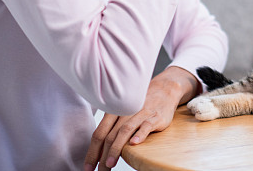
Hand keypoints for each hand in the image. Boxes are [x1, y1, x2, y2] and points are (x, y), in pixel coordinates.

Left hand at [84, 67, 198, 169]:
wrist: (164, 90)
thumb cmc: (140, 106)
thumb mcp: (123, 113)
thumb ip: (112, 129)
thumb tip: (99, 152)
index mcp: (114, 112)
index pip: (99, 133)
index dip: (92, 151)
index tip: (88, 167)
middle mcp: (125, 112)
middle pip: (109, 135)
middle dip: (102, 156)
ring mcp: (140, 114)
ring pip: (124, 131)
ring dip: (116, 148)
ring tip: (110, 164)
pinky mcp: (155, 117)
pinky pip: (145, 126)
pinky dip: (139, 135)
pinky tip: (134, 144)